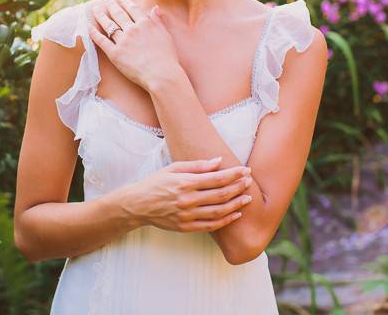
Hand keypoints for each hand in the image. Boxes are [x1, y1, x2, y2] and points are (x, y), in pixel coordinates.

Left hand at [88, 0, 179, 90]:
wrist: (161, 74)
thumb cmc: (167, 57)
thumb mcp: (166, 35)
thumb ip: (158, 21)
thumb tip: (155, 8)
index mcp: (145, 23)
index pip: (133, 9)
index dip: (126, 3)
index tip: (121, 0)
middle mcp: (132, 29)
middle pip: (118, 14)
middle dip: (111, 6)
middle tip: (106, 1)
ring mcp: (122, 41)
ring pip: (108, 25)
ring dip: (100, 15)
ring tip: (95, 9)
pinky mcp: (115, 54)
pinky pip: (102, 41)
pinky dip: (94, 33)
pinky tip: (89, 27)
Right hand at [118, 158, 253, 232]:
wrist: (137, 204)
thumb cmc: (155, 183)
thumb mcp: (173, 168)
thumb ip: (197, 165)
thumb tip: (219, 161)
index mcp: (185, 182)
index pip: (217, 178)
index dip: (234, 174)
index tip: (246, 170)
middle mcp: (188, 200)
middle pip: (221, 194)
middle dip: (238, 187)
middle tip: (250, 182)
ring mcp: (187, 215)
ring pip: (219, 211)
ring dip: (236, 205)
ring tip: (247, 198)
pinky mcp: (186, 227)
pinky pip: (211, 226)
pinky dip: (226, 220)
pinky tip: (236, 214)